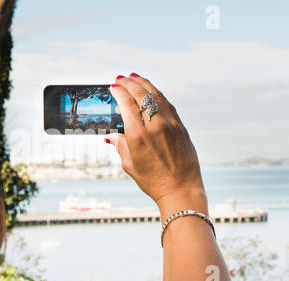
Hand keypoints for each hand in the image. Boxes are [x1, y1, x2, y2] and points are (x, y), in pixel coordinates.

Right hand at [105, 73, 206, 219]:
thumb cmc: (153, 181)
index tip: (113, 86)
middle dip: (129, 82)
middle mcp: (155, 125)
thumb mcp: (129, 165)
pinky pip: (167, 104)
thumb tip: (111, 136)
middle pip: (141, 94)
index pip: (126, 103)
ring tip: (134, 77)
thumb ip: (120, 146)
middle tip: (120, 78)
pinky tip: (151, 91)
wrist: (180, 190)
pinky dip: (157, 94)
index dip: (119, 91)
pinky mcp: (181, 126)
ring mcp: (171, 124)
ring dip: (144, 83)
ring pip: (156, 94)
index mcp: (138, 135)